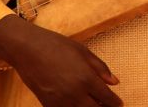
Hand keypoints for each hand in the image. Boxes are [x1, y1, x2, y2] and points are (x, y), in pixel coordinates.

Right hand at [0, 15, 121, 106]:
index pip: (107, 98)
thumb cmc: (57, 46)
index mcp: (86, 78)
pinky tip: (78, 103)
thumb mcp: (84, 52)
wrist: (27, 50)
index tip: (119, 103)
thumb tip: (115, 82)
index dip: (115, 102)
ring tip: (94, 103)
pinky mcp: (48, 105)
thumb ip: (101, 68)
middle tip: (109, 105)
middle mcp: (74, 94)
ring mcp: (60, 102)